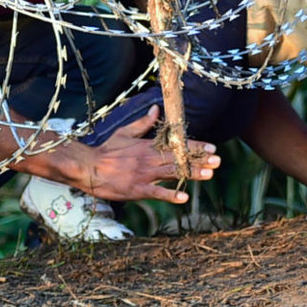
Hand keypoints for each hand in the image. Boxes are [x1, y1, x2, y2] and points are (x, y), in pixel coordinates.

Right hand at [55, 105, 220, 204]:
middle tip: (218, 161)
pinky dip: (170, 196)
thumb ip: (143, 123)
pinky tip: (184, 197)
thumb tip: (156, 108)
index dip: (196, 147)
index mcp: (147, 146)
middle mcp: (149, 159)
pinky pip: (157, 193)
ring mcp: (144, 175)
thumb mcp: (124, 132)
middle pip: (179, 159)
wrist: (88, 168)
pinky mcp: (137, 190)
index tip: (212, 148)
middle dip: (200, 160)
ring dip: (192, 174)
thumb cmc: (106, 150)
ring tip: (209, 175)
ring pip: (172, 174)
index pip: (176, 145)